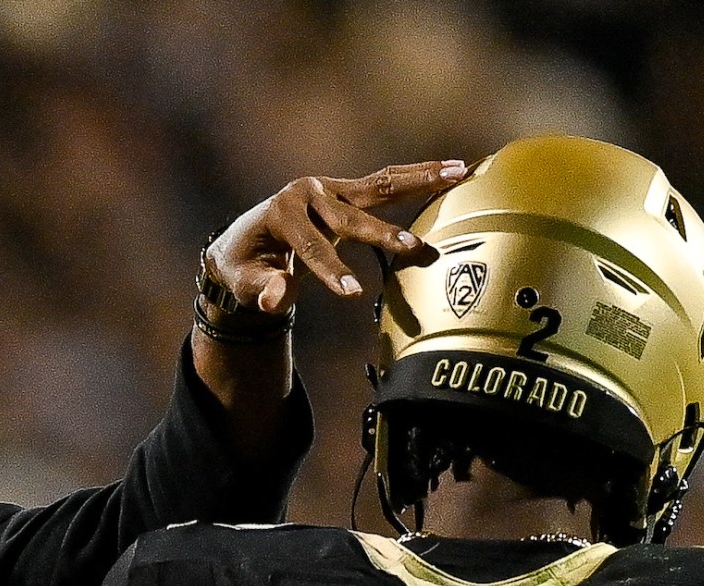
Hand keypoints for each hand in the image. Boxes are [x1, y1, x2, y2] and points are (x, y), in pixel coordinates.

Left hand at [204, 161, 468, 316]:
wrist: (245, 240)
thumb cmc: (245, 267)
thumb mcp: (244, 283)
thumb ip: (262, 291)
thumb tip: (279, 297)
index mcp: (281, 213)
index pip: (309, 245)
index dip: (329, 270)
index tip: (352, 294)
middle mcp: (308, 192)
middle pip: (350, 217)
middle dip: (382, 235)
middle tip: (414, 250)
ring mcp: (331, 188)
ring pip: (380, 186)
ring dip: (421, 181)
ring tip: (459, 172)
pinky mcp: (348, 191)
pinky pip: (387, 184)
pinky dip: (420, 177)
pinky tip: (455, 170)